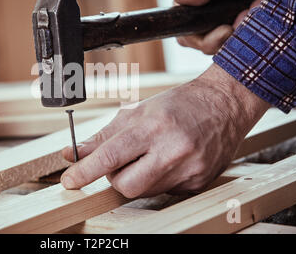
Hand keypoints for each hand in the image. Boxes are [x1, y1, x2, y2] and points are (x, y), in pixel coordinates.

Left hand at [60, 64, 269, 197]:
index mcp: (154, 127)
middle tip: (121, 161)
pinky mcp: (198, 183)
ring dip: (137, 177)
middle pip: (126, 185)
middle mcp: (173, 151)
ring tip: (149, 155)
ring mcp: (189, 170)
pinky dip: (156, 179)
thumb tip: (72, 153)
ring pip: (145, 191)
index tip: (70, 181)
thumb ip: (103, 136)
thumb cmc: (180, 104)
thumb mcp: (138, 111)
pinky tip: (167, 161)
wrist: (225, 104)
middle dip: (115, 178)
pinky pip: (164, 191)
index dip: (86, 171)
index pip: (111, 156)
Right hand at [173, 0, 280, 53]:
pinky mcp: (230, 22)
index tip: (224, 30)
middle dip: (223, 39)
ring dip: (238, 33)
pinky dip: (248, 29)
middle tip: (240, 22)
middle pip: (201, 43)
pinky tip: (255, 9)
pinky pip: (236, 38)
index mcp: (185, 2)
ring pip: (220, 44)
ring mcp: (214, 20)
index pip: (184, 33)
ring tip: (250, 10)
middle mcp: (196, 14)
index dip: (203, 39)